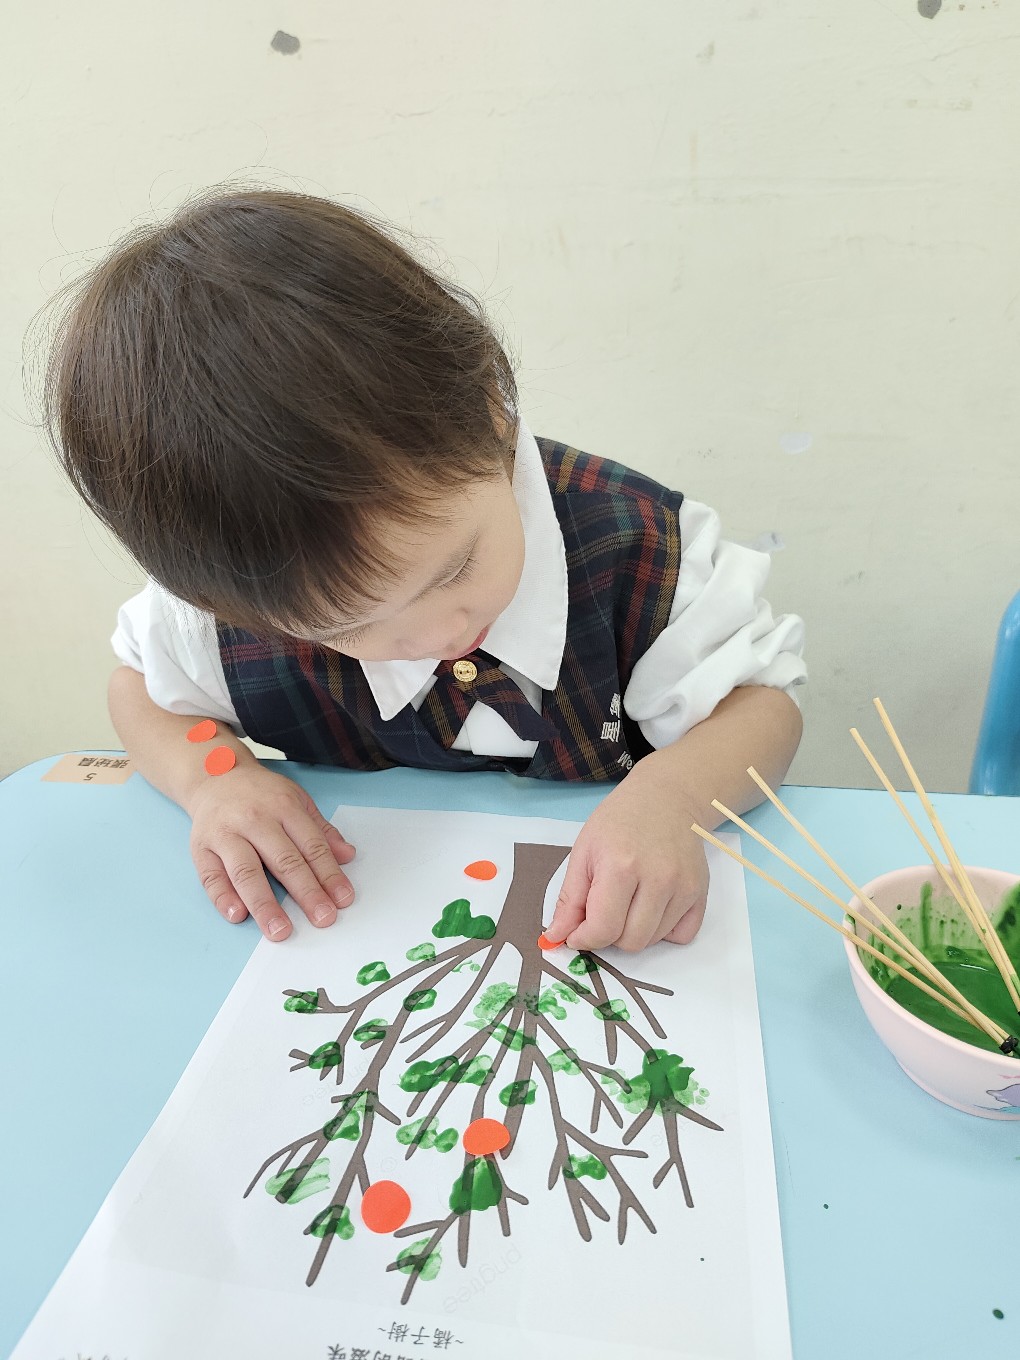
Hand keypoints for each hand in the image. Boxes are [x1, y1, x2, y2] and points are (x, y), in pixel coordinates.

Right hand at [186, 764, 355, 940]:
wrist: (213, 775)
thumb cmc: (260, 794)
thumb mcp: (296, 800)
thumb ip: (321, 830)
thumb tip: (348, 855)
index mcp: (283, 807)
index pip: (311, 846)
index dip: (329, 874)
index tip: (343, 899)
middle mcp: (254, 820)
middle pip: (284, 861)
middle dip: (306, 893)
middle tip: (323, 918)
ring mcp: (226, 834)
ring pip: (247, 872)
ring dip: (265, 904)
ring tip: (280, 930)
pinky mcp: (201, 848)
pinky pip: (211, 876)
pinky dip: (223, 898)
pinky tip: (238, 916)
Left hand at [545, 774, 708, 952]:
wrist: (665, 798)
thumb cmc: (619, 821)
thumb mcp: (583, 852)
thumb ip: (569, 899)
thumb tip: (557, 936)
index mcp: (621, 866)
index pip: (604, 929)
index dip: (585, 939)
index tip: (577, 935)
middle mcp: (658, 879)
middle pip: (631, 941)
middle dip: (609, 935)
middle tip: (603, 911)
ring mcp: (684, 886)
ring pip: (653, 940)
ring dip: (635, 931)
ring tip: (628, 901)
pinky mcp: (700, 891)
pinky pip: (682, 935)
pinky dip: (663, 931)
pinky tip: (653, 906)